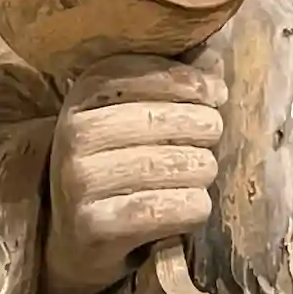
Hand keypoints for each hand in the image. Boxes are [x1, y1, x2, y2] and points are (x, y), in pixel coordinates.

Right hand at [43, 51, 226, 293]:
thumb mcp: (134, 112)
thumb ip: (175, 79)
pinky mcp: (95, 226)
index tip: (217, 95)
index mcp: (85, 92)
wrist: (75, 238)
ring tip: (193, 176)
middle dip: (207, 130)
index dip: (194, 82)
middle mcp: (76, 133)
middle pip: (173, 121)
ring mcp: (80, 181)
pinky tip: (188, 206)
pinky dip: (194, 207)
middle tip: (207, 143)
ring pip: (182, 164)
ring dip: (203, 172)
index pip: (152, 72)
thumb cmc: (120, 161)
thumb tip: (215, 55)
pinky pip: (175, 208)